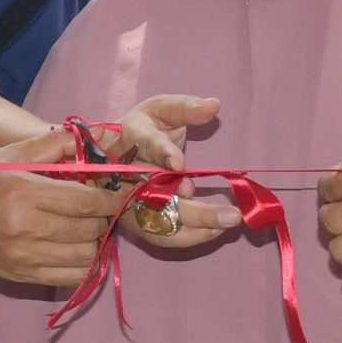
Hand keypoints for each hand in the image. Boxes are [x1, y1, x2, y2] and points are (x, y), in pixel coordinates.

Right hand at [0, 130, 116, 287]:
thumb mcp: (4, 155)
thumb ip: (49, 146)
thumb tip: (88, 138)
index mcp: (22, 193)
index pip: (88, 201)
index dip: (112, 197)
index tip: (121, 191)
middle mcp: (25, 229)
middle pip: (91, 229)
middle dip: (104, 216)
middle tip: (99, 206)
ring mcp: (24, 258)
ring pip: (87, 256)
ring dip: (95, 240)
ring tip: (86, 226)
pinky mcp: (23, 277)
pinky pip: (72, 278)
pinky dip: (83, 263)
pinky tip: (75, 247)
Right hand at [106, 94, 239, 249]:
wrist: (110, 154)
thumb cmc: (144, 128)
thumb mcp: (162, 108)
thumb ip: (187, 108)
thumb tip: (214, 105)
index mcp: (131, 137)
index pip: (146, 146)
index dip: (162, 155)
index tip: (180, 165)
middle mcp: (124, 173)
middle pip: (158, 195)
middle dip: (194, 209)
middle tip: (232, 215)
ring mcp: (126, 201)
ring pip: (160, 220)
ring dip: (197, 226)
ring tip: (229, 223)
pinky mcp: (133, 221)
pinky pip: (160, 236)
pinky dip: (189, 237)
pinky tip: (215, 231)